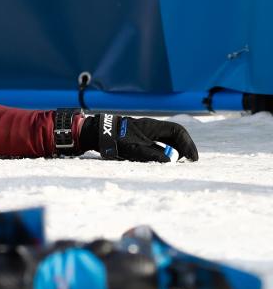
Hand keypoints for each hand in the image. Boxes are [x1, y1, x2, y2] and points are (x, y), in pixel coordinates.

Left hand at [79, 114, 198, 161]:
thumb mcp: (134, 149)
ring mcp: (145, 132)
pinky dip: (164, 151)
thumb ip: (152, 155)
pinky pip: (157, 143)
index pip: (177, 131)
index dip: (187, 144)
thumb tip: (170, 160)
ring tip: (179, 162)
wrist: (96, 133)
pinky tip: (164, 160)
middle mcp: (151, 127)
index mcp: (152, 127)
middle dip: (184, 147)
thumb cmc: (114, 140)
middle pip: (174, 135)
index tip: (192, 158)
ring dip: (175, 150)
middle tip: (189, 161)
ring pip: (166, 139)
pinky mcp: (138, 138)